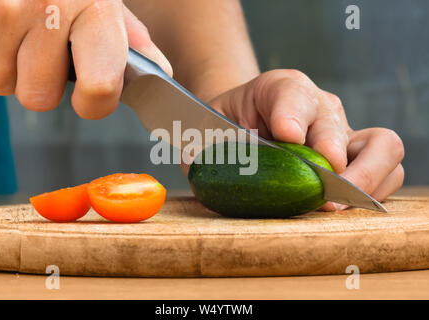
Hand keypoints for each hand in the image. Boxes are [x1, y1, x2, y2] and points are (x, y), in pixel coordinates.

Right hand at [0, 0, 171, 118]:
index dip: (94, 104)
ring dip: (7, 63)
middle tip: (40, 43)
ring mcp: (6, 8)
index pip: (100, 88)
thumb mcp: (105, 2)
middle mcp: (52, 8)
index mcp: (97, 9)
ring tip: (16, 25)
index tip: (88, 98)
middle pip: (39, 98)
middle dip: (38, 79)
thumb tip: (161, 75)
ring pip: (0, 83)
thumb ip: (132, 41)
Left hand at [209, 69, 404, 210]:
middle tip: (322, 191)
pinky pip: (386, 171)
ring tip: (334, 204)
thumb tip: (215, 178)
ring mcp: (342, 130)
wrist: (243, 122)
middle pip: (337, 125)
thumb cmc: (225, 125)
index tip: (286, 137)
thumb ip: (210, 148)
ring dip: (365, 179)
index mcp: (281, 89)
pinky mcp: (356, 155)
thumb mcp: (207, 129)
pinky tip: (345, 206)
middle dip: (333, 161)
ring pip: (381, 146)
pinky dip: (373, 190)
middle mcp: (319, 106)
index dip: (291, 116)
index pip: (293, 95)